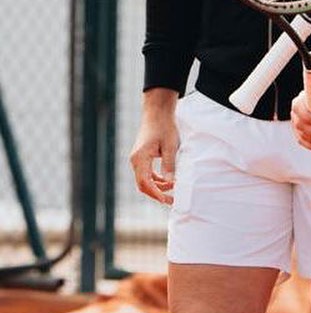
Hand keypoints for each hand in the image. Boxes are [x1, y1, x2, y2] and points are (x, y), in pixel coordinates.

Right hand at [129, 89, 178, 204]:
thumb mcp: (170, 146)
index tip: (166, 200)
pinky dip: (156, 179)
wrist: (157, 112)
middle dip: (156, 193)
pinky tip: (167, 181)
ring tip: (172, 191)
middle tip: (171, 200)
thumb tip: (170, 183)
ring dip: (157, 186)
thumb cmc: (164, 126)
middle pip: (143, 184)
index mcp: (140, 158)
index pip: (145, 183)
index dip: (155, 194)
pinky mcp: (142, 157)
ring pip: (145, 180)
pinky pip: (147, 173)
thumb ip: (169, 165)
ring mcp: (137, 159)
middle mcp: (135, 160)